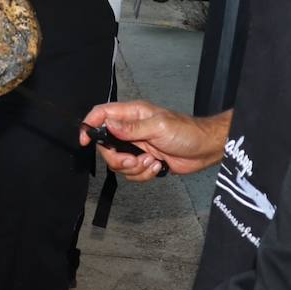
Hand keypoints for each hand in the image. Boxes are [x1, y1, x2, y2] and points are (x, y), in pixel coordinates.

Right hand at [78, 101, 230, 179]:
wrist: (205, 150)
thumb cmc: (187, 132)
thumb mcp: (159, 126)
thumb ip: (131, 128)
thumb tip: (108, 125)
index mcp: (132, 114)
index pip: (101, 114)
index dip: (89, 126)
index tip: (84, 141)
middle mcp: (131, 130)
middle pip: (106, 146)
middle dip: (117, 159)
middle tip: (134, 160)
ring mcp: (137, 146)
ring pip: (118, 163)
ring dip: (134, 168)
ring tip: (152, 162)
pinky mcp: (144, 161)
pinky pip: (131, 173)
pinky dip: (143, 174)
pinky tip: (157, 167)